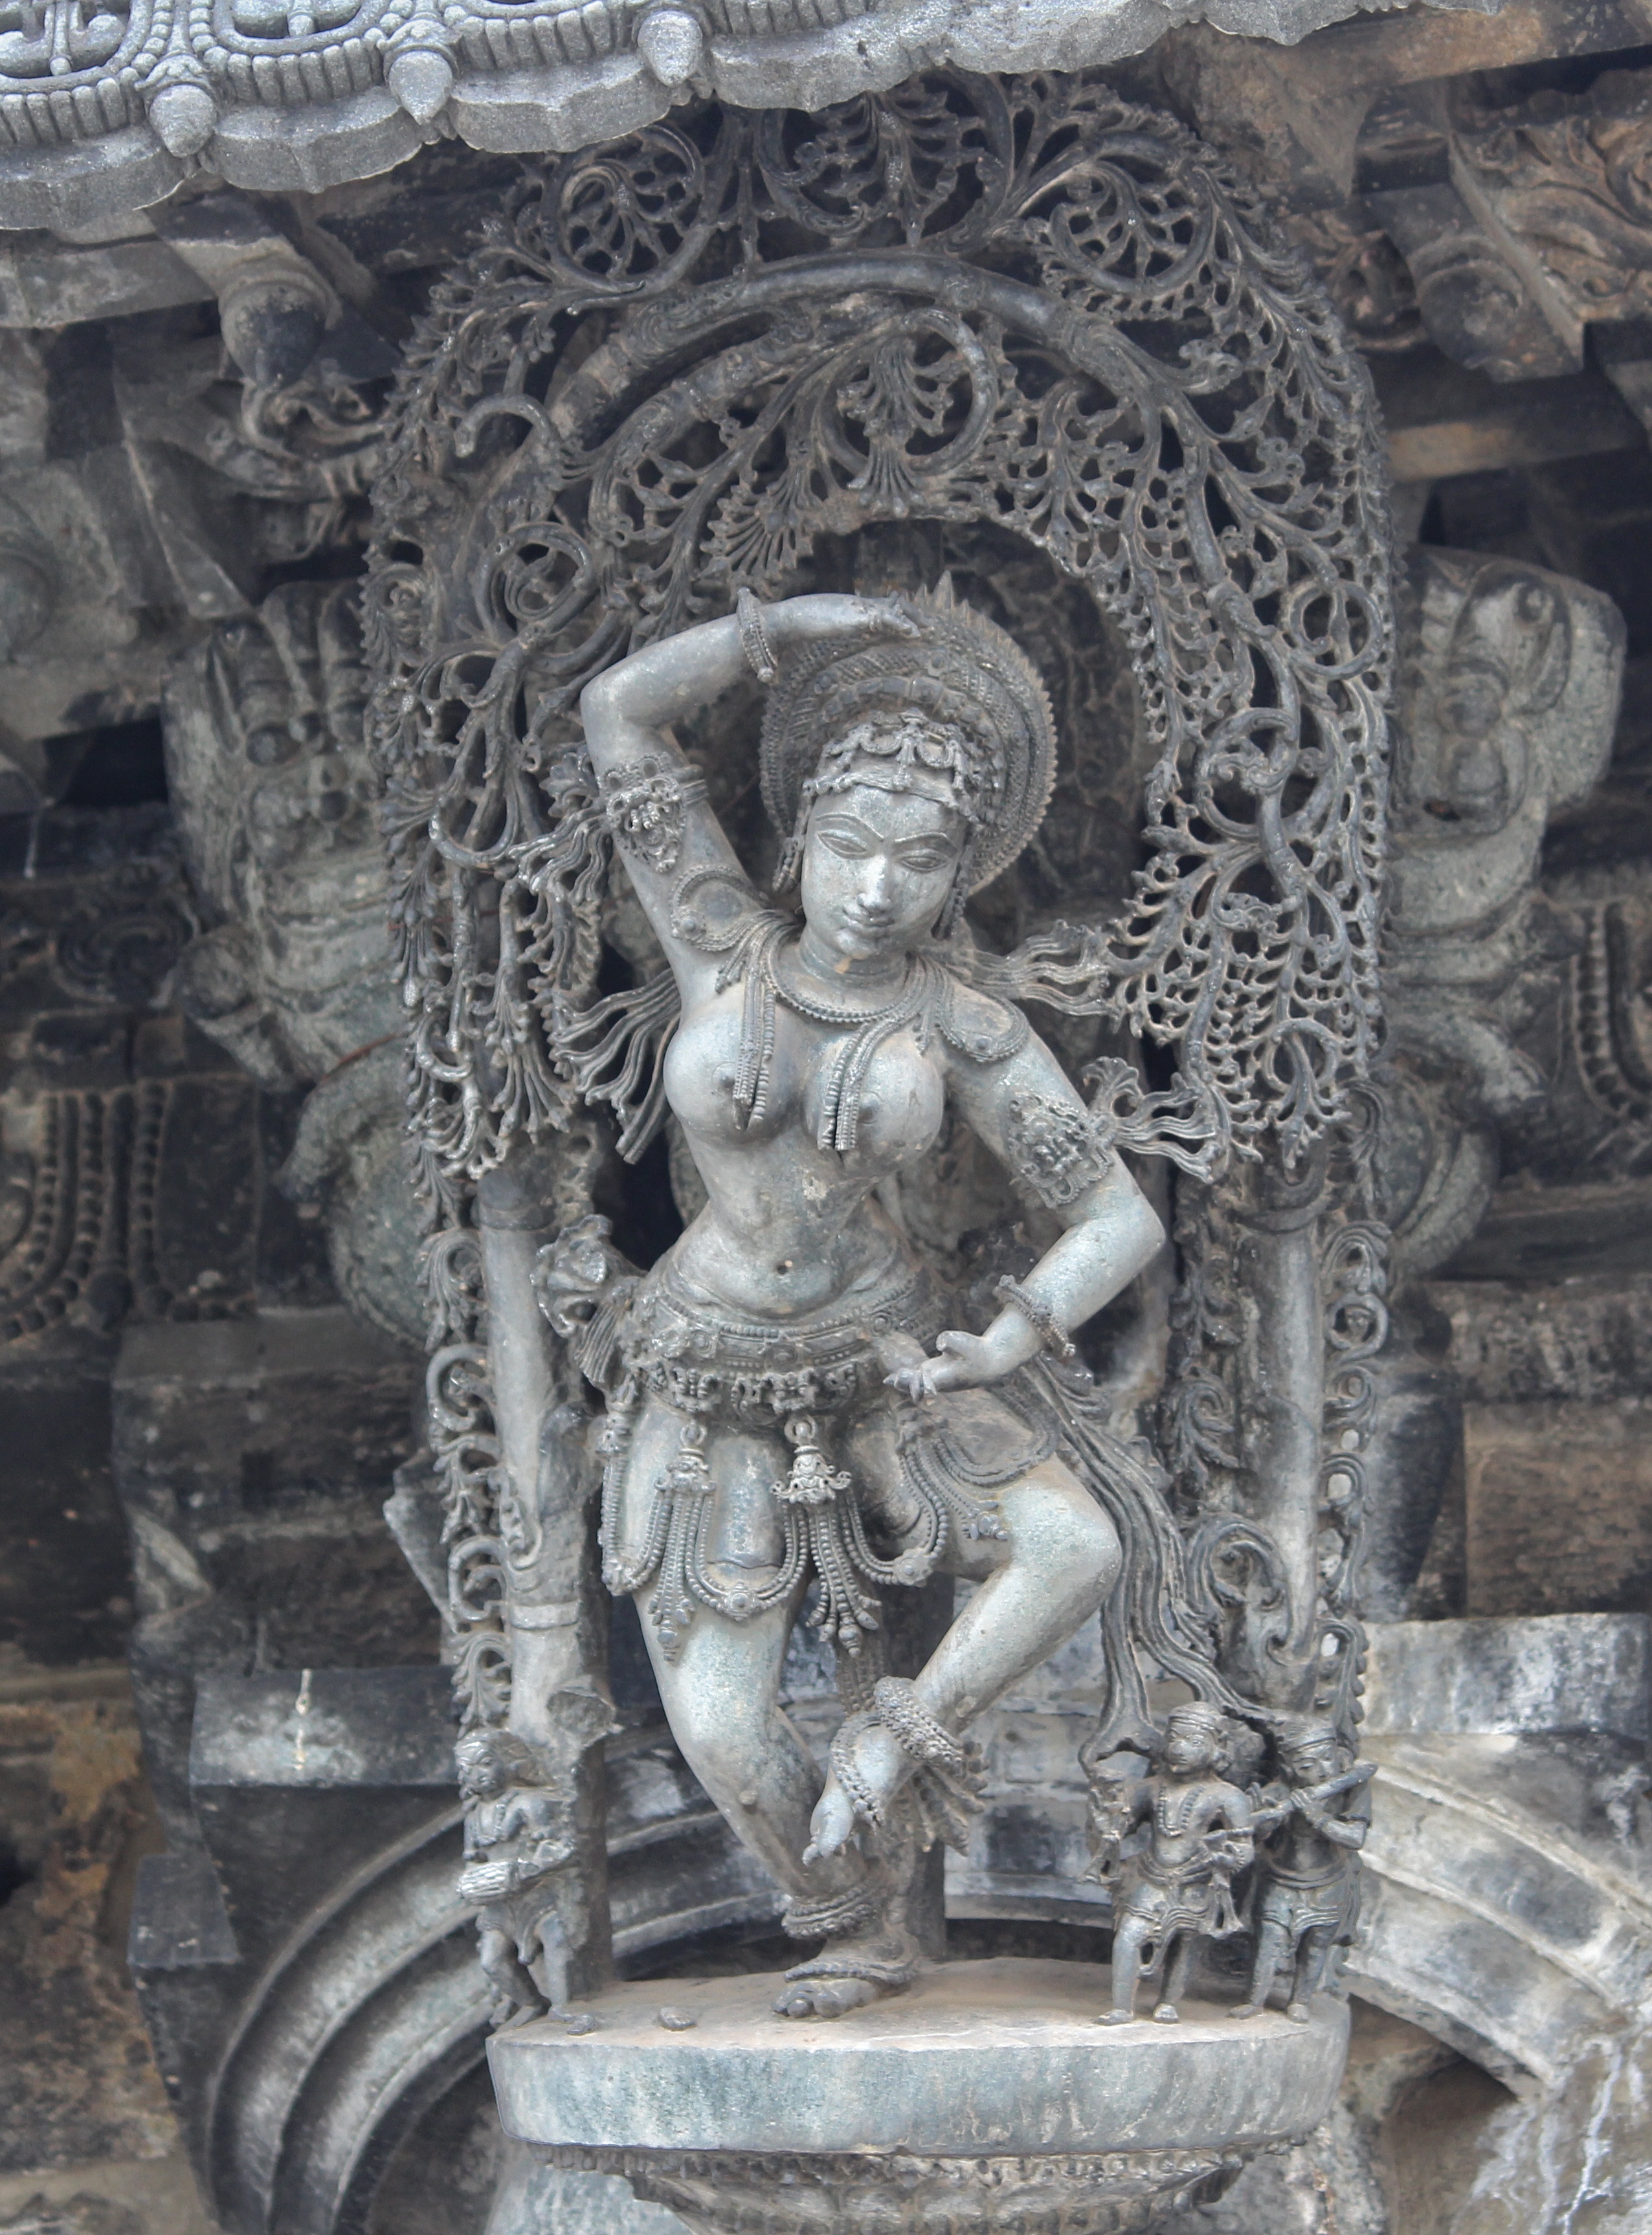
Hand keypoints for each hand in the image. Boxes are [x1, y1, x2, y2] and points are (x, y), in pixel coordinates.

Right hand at [765, 593, 919, 649]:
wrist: (785, 619)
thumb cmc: (793, 628)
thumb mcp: (811, 633)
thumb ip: (819, 638)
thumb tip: (797, 662)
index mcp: (850, 608)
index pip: (879, 606)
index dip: (897, 613)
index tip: (910, 624)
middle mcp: (857, 605)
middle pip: (892, 605)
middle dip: (911, 614)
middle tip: (928, 626)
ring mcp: (858, 608)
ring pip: (893, 609)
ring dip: (912, 619)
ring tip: (928, 629)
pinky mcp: (858, 615)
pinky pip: (885, 618)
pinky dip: (901, 624)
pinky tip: (913, 633)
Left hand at [886, 1326, 1018, 1399]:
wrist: (989, 1362)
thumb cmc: (976, 1352)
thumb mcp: (965, 1342)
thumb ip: (950, 1340)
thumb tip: (939, 1343)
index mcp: (944, 1377)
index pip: (924, 1385)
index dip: (914, 1383)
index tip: (905, 1379)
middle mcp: (938, 1381)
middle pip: (916, 1388)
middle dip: (904, 1384)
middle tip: (890, 1379)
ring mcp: (936, 1377)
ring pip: (915, 1385)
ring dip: (903, 1382)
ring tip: (889, 1380)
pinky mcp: (935, 1371)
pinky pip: (917, 1378)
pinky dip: (908, 1377)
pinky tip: (896, 1376)